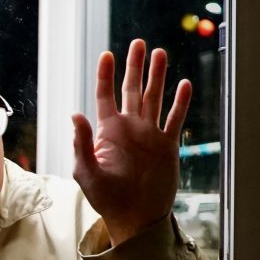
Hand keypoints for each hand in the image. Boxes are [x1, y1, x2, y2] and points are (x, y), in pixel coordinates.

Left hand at [71, 39, 190, 245]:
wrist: (134, 216)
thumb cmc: (105, 197)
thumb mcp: (86, 171)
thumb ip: (81, 143)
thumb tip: (75, 114)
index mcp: (108, 131)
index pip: (105, 95)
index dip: (106, 75)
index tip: (107, 54)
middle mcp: (129, 128)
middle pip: (132, 89)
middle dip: (135, 67)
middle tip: (138, 43)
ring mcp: (149, 135)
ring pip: (155, 98)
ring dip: (158, 76)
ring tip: (161, 53)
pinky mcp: (167, 145)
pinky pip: (174, 119)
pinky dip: (180, 102)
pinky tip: (184, 84)